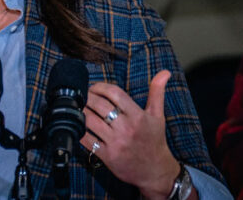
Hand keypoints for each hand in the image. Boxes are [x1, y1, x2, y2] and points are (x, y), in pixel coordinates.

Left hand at [80, 71, 180, 199]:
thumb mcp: (158, 115)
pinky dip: (79, 131)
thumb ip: (157, 91)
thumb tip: (165, 72)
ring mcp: (116, 143)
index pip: (114, 93)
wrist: (155, 171)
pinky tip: (78, 125)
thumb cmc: (155, 141)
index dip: (100, 87)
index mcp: (137, 115)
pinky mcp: (107, 156)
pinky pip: (87, 140)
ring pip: (90, 121)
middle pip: (99, 105)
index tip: (94, 87)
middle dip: (87, 97)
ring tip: (78, 107)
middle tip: (82, 95)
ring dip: (81, 112)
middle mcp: (126, 128)